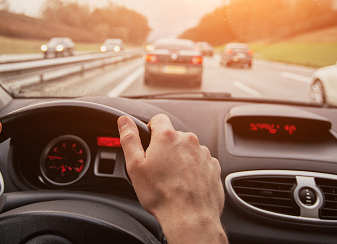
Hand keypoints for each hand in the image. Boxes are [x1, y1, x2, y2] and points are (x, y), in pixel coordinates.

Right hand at [117, 114, 226, 243]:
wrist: (190, 217)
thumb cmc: (162, 195)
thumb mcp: (135, 166)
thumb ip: (129, 139)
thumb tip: (124, 121)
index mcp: (168, 137)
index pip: (158, 119)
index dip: (150, 129)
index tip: (148, 143)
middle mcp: (189, 141)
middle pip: (173, 136)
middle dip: (165, 148)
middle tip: (157, 168)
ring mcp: (203, 154)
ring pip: (187, 150)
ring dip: (180, 160)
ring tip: (172, 180)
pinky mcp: (213, 167)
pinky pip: (200, 163)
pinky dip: (194, 171)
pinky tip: (186, 185)